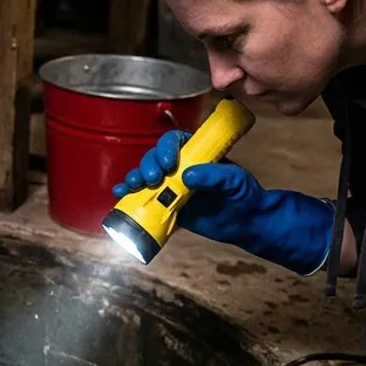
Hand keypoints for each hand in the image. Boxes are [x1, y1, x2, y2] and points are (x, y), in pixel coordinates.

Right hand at [110, 130, 335, 274]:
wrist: (246, 222)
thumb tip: (188, 175)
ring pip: (146, 178)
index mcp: (196, 153)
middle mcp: (180, 167)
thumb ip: (215, 176)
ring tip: (131, 186)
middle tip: (152, 179)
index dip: (166, 149)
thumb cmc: (244, 195)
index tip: (169, 163)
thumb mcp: (235, 181)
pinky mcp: (167, 206)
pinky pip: (145, 200)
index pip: (175, 142)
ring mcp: (172, 187)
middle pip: (155, 159)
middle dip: (148, 165)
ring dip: (135, 179)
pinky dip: (130, 198)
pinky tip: (120, 195)